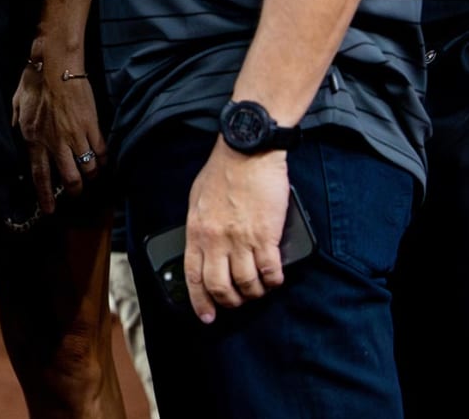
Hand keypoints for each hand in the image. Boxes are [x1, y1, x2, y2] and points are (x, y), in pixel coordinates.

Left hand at [12, 52, 105, 213]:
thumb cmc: (34, 81)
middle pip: (69, 178)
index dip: (45, 195)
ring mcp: (75, 135)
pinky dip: (103, 159)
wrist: (55, 66)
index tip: (49, 210)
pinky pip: (101, 151)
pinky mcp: (92, 126)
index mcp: (33, 137)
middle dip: (75, 189)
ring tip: (91, 174)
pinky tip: (102, 160)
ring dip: (90, 174)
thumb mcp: (17, 103)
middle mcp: (55, 142)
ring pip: (88, 168)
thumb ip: (17, 121)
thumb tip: (16, 130)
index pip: (39, 174)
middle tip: (77, 192)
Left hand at [182, 141, 290, 322]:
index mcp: (196, 231)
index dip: (199, 300)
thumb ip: (199, 227)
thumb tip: (204, 249)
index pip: (193, 276)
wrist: (248, 153)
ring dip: (254, 293)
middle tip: (238, 303)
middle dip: (230, 302)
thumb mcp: (197, 200)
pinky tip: (275, 279)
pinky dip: (274, 281)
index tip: (206, 315)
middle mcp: (216, 240)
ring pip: (247, 284)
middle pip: (220, 286)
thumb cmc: (222, 172)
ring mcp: (241, 239)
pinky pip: (270, 271)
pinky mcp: (266, 236)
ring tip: (259, 290)